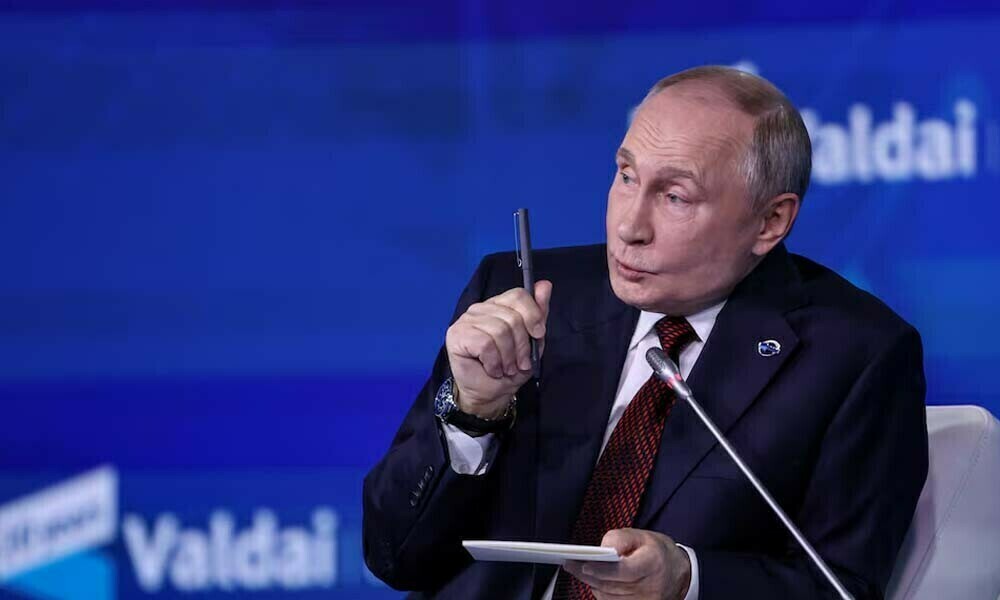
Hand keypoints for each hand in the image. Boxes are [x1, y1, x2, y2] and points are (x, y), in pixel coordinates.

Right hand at [445, 281, 552, 417]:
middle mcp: (482, 308)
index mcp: (500, 306)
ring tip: (505, 368)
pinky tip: (492, 369)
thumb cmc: (509, 369)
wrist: (489, 394)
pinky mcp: (456, 334)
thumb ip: (538, 314)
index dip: (532, 315)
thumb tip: (545, 285)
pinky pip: (485, 343)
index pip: (518, 295)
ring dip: (508, 357)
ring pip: (500, 331)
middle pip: (512, 317)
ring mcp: (467, 319)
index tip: (537, 335)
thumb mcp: (532, 343)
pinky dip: (494, 362)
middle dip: (521, 346)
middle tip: (518, 363)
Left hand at [563, 528, 691, 599]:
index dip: (602, 569)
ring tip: (577, 570)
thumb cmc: (657, 551)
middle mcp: (650, 586)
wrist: (678, 573)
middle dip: (587, 575)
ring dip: (592, 584)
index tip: (583, 564)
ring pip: (610, 596)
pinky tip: (593, 581)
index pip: (624, 570)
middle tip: (570, 565)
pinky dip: (601, 592)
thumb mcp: (642, 536)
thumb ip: (621, 538)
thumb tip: (602, 548)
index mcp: (653, 563)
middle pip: (613, 585)